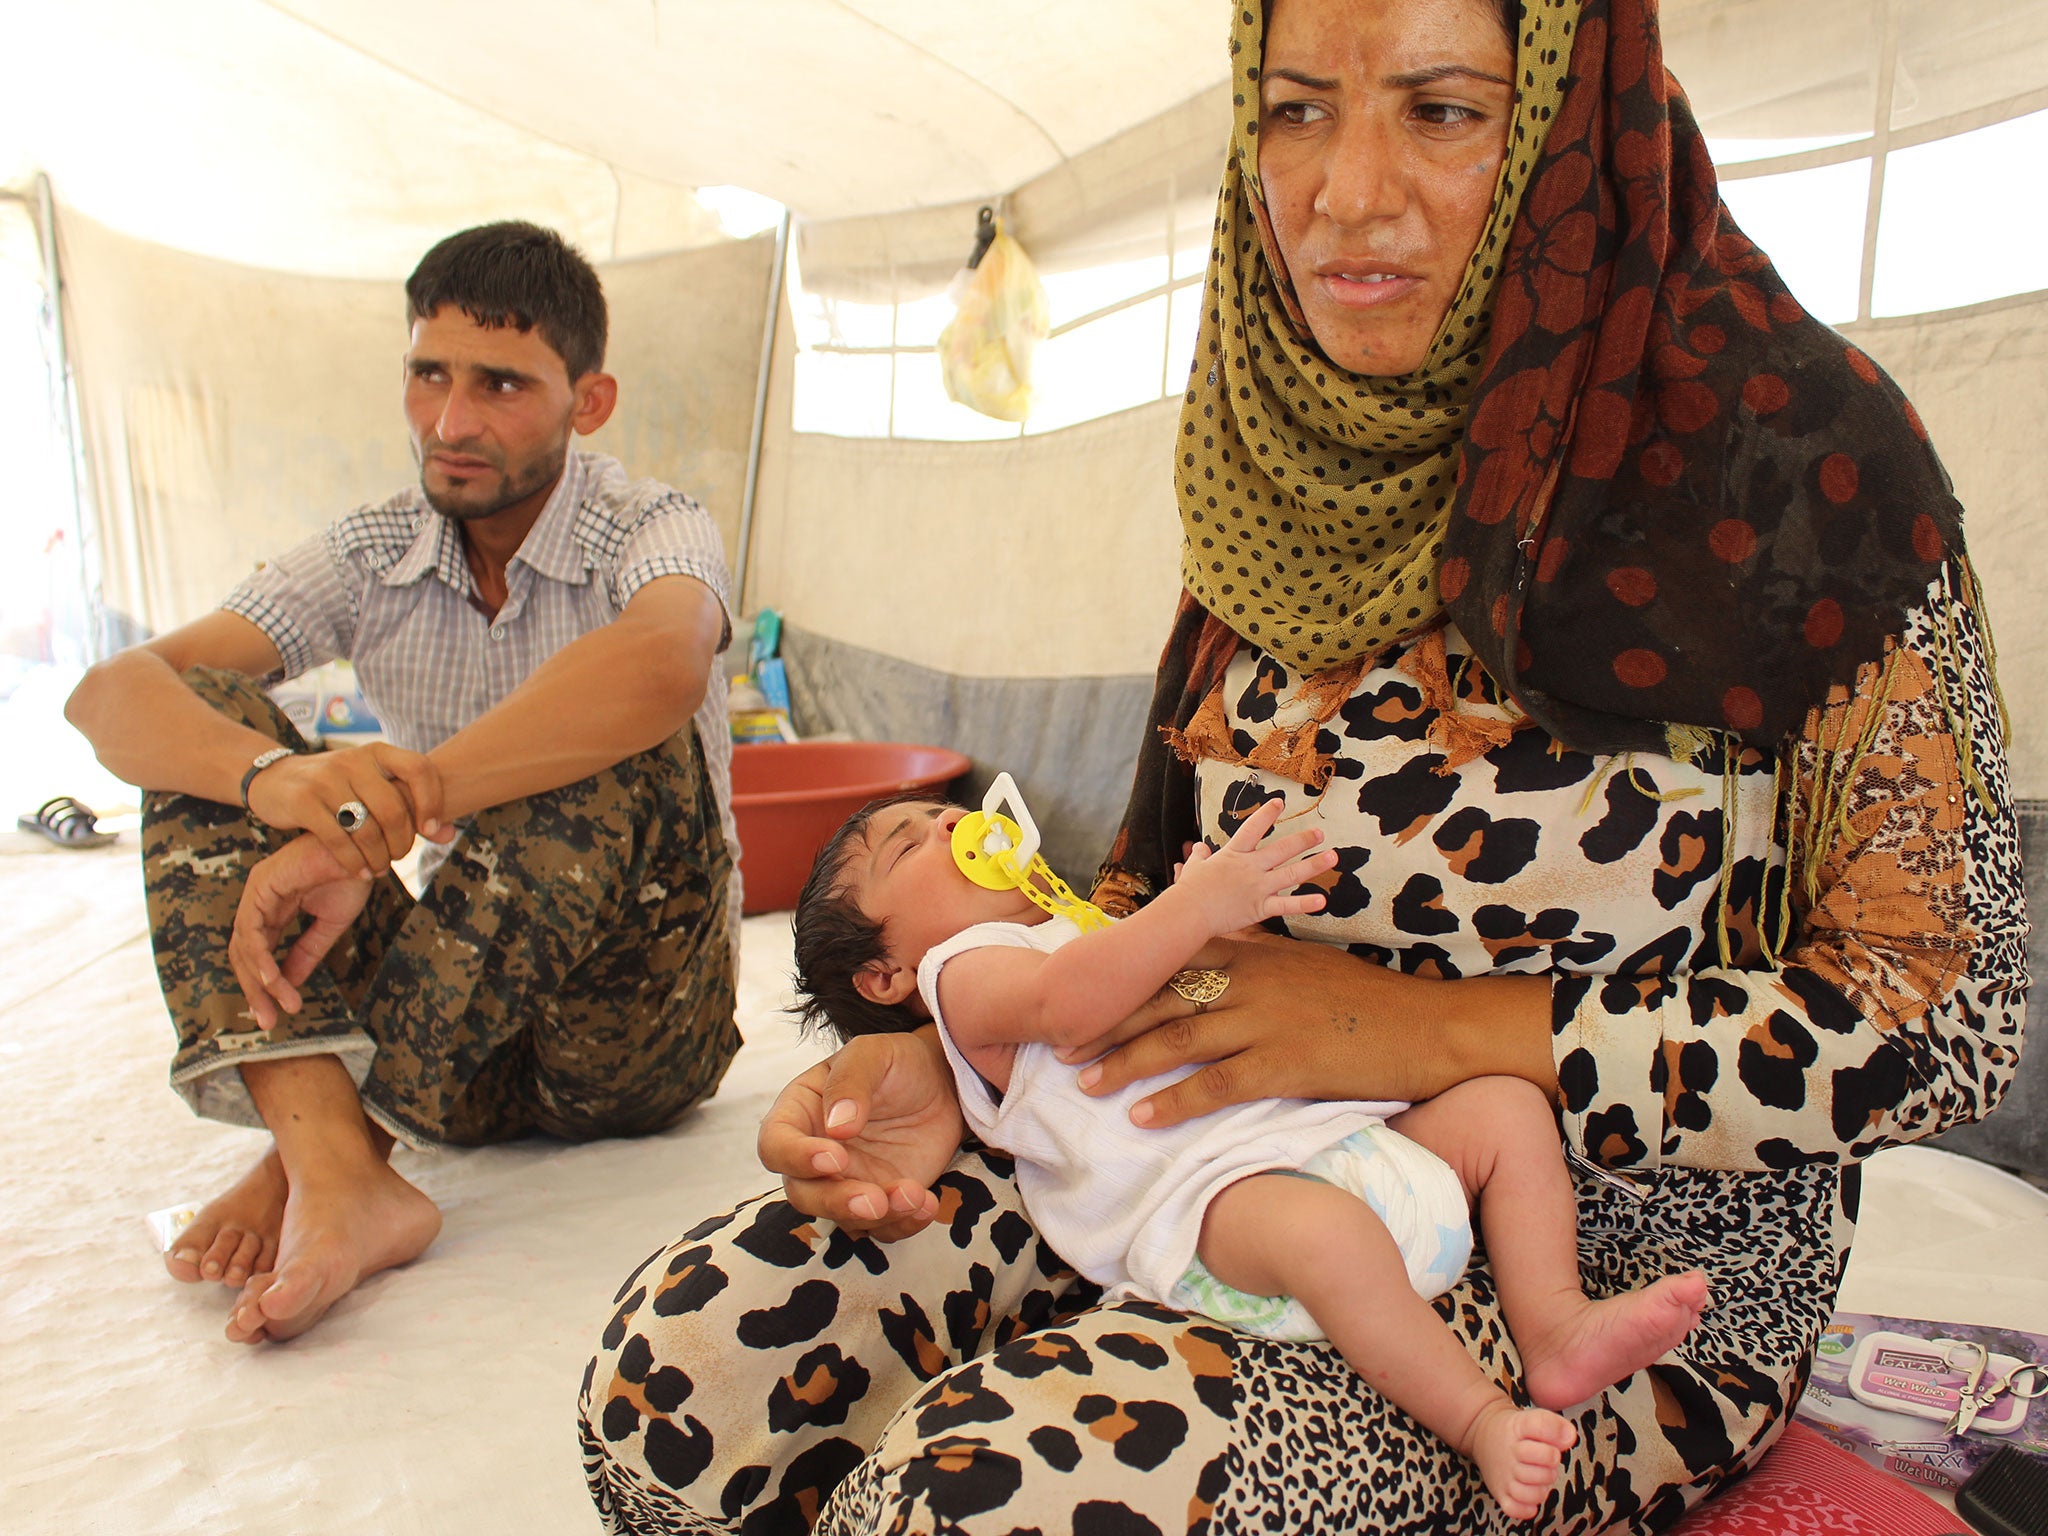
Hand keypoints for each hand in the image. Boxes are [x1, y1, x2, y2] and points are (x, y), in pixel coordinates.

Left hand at [228, 833, 374, 1026]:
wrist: (370, 844)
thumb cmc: (354, 874)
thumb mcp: (329, 924)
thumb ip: (306, 952)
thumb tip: (289, 985)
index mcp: (273, 906)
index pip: (259, 952)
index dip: (266, 985)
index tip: (278, 1014)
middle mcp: (259, 899)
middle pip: (244, 954)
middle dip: (255, 991)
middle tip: (269, 1022)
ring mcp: (257, 891)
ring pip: (244, 947)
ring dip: (261, 982)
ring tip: (281, 1007)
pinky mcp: (262, 886)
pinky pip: (252, 932)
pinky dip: (261, 960)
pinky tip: (274, 982)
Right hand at [244, 743, 450, 877]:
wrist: (275, 778)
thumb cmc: (337, 787)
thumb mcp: (371, 785)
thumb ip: (409, 805)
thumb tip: (449, 834)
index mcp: (377, 752)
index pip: (419, 768)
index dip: (432, 801)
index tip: (430, 829)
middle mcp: (353, 760)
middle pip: (393, 808)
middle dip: (402, 841)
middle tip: (398, 856)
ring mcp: (326, 779)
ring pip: (366, 828)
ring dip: (379, 857)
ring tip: (379, 868)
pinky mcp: (303, 801)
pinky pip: (337, 839)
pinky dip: (353, 862)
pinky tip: (359, 871)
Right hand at [757, 1028, 965, 1240]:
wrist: (942, 1083)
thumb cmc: (897, 1061)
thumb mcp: (874, 1054)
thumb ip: (851, 1081)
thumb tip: (837, 1126)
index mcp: (800, 1113)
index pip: (775, 1144)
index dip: (796, 1158)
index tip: (836, 1158)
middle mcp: (815, 1154)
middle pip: (803, 1193)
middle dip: (836, 1202)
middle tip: (874, 1200)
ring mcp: (847, 1181)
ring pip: (842, 1218)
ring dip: (876, 1217)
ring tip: (915, 1196)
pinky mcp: (879, 1200)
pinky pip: (882, 1228)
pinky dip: (904, 1224)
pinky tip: (927, 1204)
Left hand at [1059, 934, 1554, 1127]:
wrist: (1426, 1027)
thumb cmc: (1365, 1000)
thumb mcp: (1304, 965)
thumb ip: (1256, 955)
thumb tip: (1217, 949)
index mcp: (1254, 954)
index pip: (1172, 964)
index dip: (1124, 986)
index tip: (1084, 1003)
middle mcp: (1252, 981)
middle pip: (1162, 1000)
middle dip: (1109, 1023)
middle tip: (1063, 1046)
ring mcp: (1267, 1020)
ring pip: (1179, 1040)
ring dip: (1126, 1062)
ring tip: (1086, 1081)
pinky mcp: (1287, 1063)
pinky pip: (1218, 1084)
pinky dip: (1176, 1101)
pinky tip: (1143, 1118)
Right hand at [1173, 796, 1336, 932]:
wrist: (1188, 912)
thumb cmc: (1189, 891)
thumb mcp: (1193, 867)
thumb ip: (1199, 856)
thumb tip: (1199, 847)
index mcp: (1234, 854)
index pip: (1253, 828)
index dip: (1267, 814)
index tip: (1280, 802)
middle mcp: (1250, 867)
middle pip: (1282, 849)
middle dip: (1303, 840)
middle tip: (1320, 833)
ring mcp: (1258, 887)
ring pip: (1292, 873)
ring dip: (1314, 864)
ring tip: (1333, 856)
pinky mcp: (1260, 907)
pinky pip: (1287, 906)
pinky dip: (1305, 903)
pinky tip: (1323, 900)